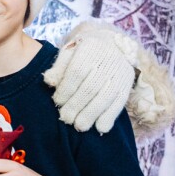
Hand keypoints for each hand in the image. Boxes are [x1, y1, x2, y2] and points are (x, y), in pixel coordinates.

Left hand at [44, 20, 174, 136]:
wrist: (112, 48)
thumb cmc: (83, 54)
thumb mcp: (69, 54)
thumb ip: (58, 68)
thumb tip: (48, 81)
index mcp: (89, 49)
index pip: (77, 71)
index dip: (66, 89)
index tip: (57, 101)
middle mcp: (107, 61)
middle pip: (91, 87)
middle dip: (76, 105)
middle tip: (65, 118)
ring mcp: (119, 74)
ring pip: (105, 97)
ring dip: (91, 114)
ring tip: (79, 126)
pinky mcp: (126, 86)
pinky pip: (119, 103)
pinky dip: (110, 117)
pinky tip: (100, 128)